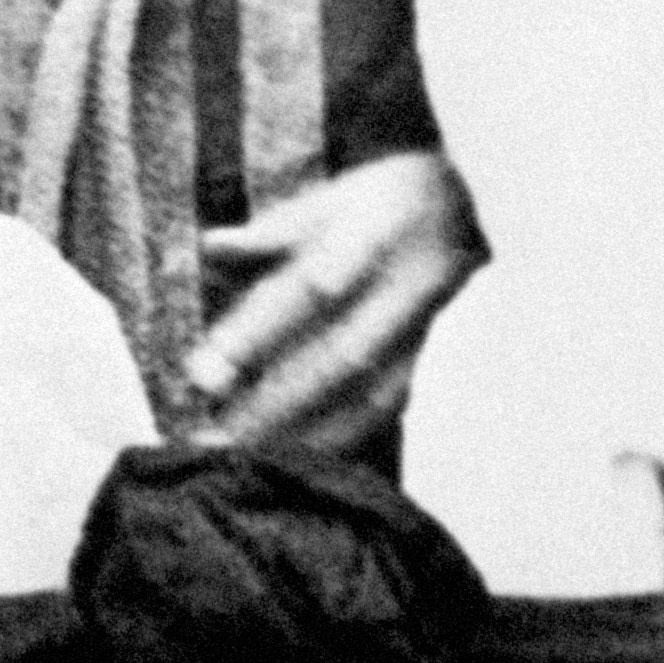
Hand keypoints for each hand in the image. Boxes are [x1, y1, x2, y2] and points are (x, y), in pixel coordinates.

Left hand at [189, 150, 483, 446]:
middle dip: (273, 402)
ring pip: (366, 391)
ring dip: (305, 430)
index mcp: (370, 238)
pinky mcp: (429, 359)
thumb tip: (211, 247)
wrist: (458, 208)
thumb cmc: (368, 207)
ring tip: (245, 456)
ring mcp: (423, 331)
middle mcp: (404, 290)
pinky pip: (387, 405)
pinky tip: (301, 460)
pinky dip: (344, 436)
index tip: (205, 374)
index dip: (259, 334)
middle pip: (337, 356)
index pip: (308, 292)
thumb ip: (266, 232)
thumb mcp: (320, 202)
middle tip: (214, 435)